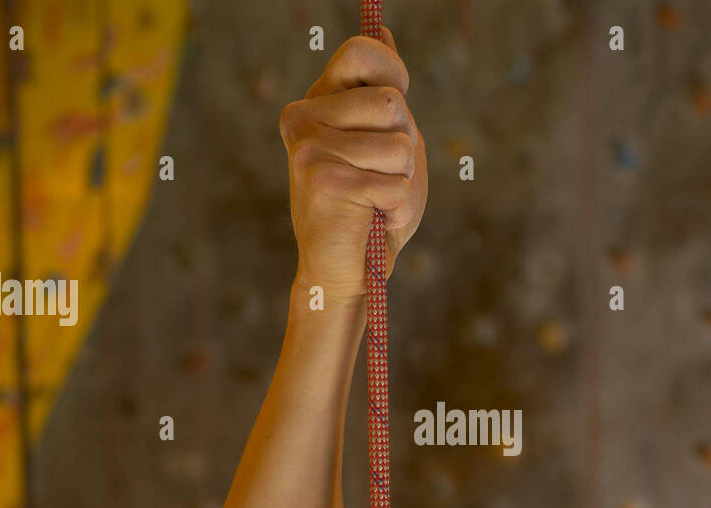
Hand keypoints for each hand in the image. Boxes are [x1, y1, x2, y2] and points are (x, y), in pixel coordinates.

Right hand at [280, 29, 428, 305]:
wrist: (346, 274)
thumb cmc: (372, 211)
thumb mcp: (386, 144)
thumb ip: (385, 94)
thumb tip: (382, 30)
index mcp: (319, 102)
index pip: (362, 51)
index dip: (394, 76)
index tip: (394, 119)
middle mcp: (304, 117)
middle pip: (392, 102)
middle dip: (405, 147)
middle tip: (381, 178)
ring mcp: (309, 146)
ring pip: (399, 144)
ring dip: (404, 181)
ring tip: (377, 201)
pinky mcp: (322, 178)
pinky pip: (397, 183)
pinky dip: (399, 208)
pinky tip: (373, 221)